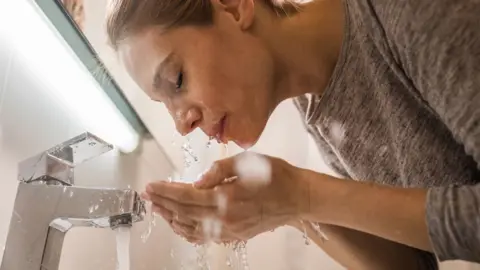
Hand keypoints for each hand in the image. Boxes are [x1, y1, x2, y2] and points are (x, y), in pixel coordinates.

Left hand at [142, 152, 310, 243]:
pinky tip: (179, 225)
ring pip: (192, 228)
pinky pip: (206, 237)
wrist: (299, 198)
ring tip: (157, 209)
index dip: (166, 191)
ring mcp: (230, 230)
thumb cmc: (276, 175)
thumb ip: (219, 170)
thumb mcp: (249, 162)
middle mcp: (226, 218)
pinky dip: (188, 232)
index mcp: (227, 197)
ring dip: (171, 219)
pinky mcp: (236, 235)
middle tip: (147, 196)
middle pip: (185, 213)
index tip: (151, 185)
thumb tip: (196, 182)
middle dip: (163, 203)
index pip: (187, 196)